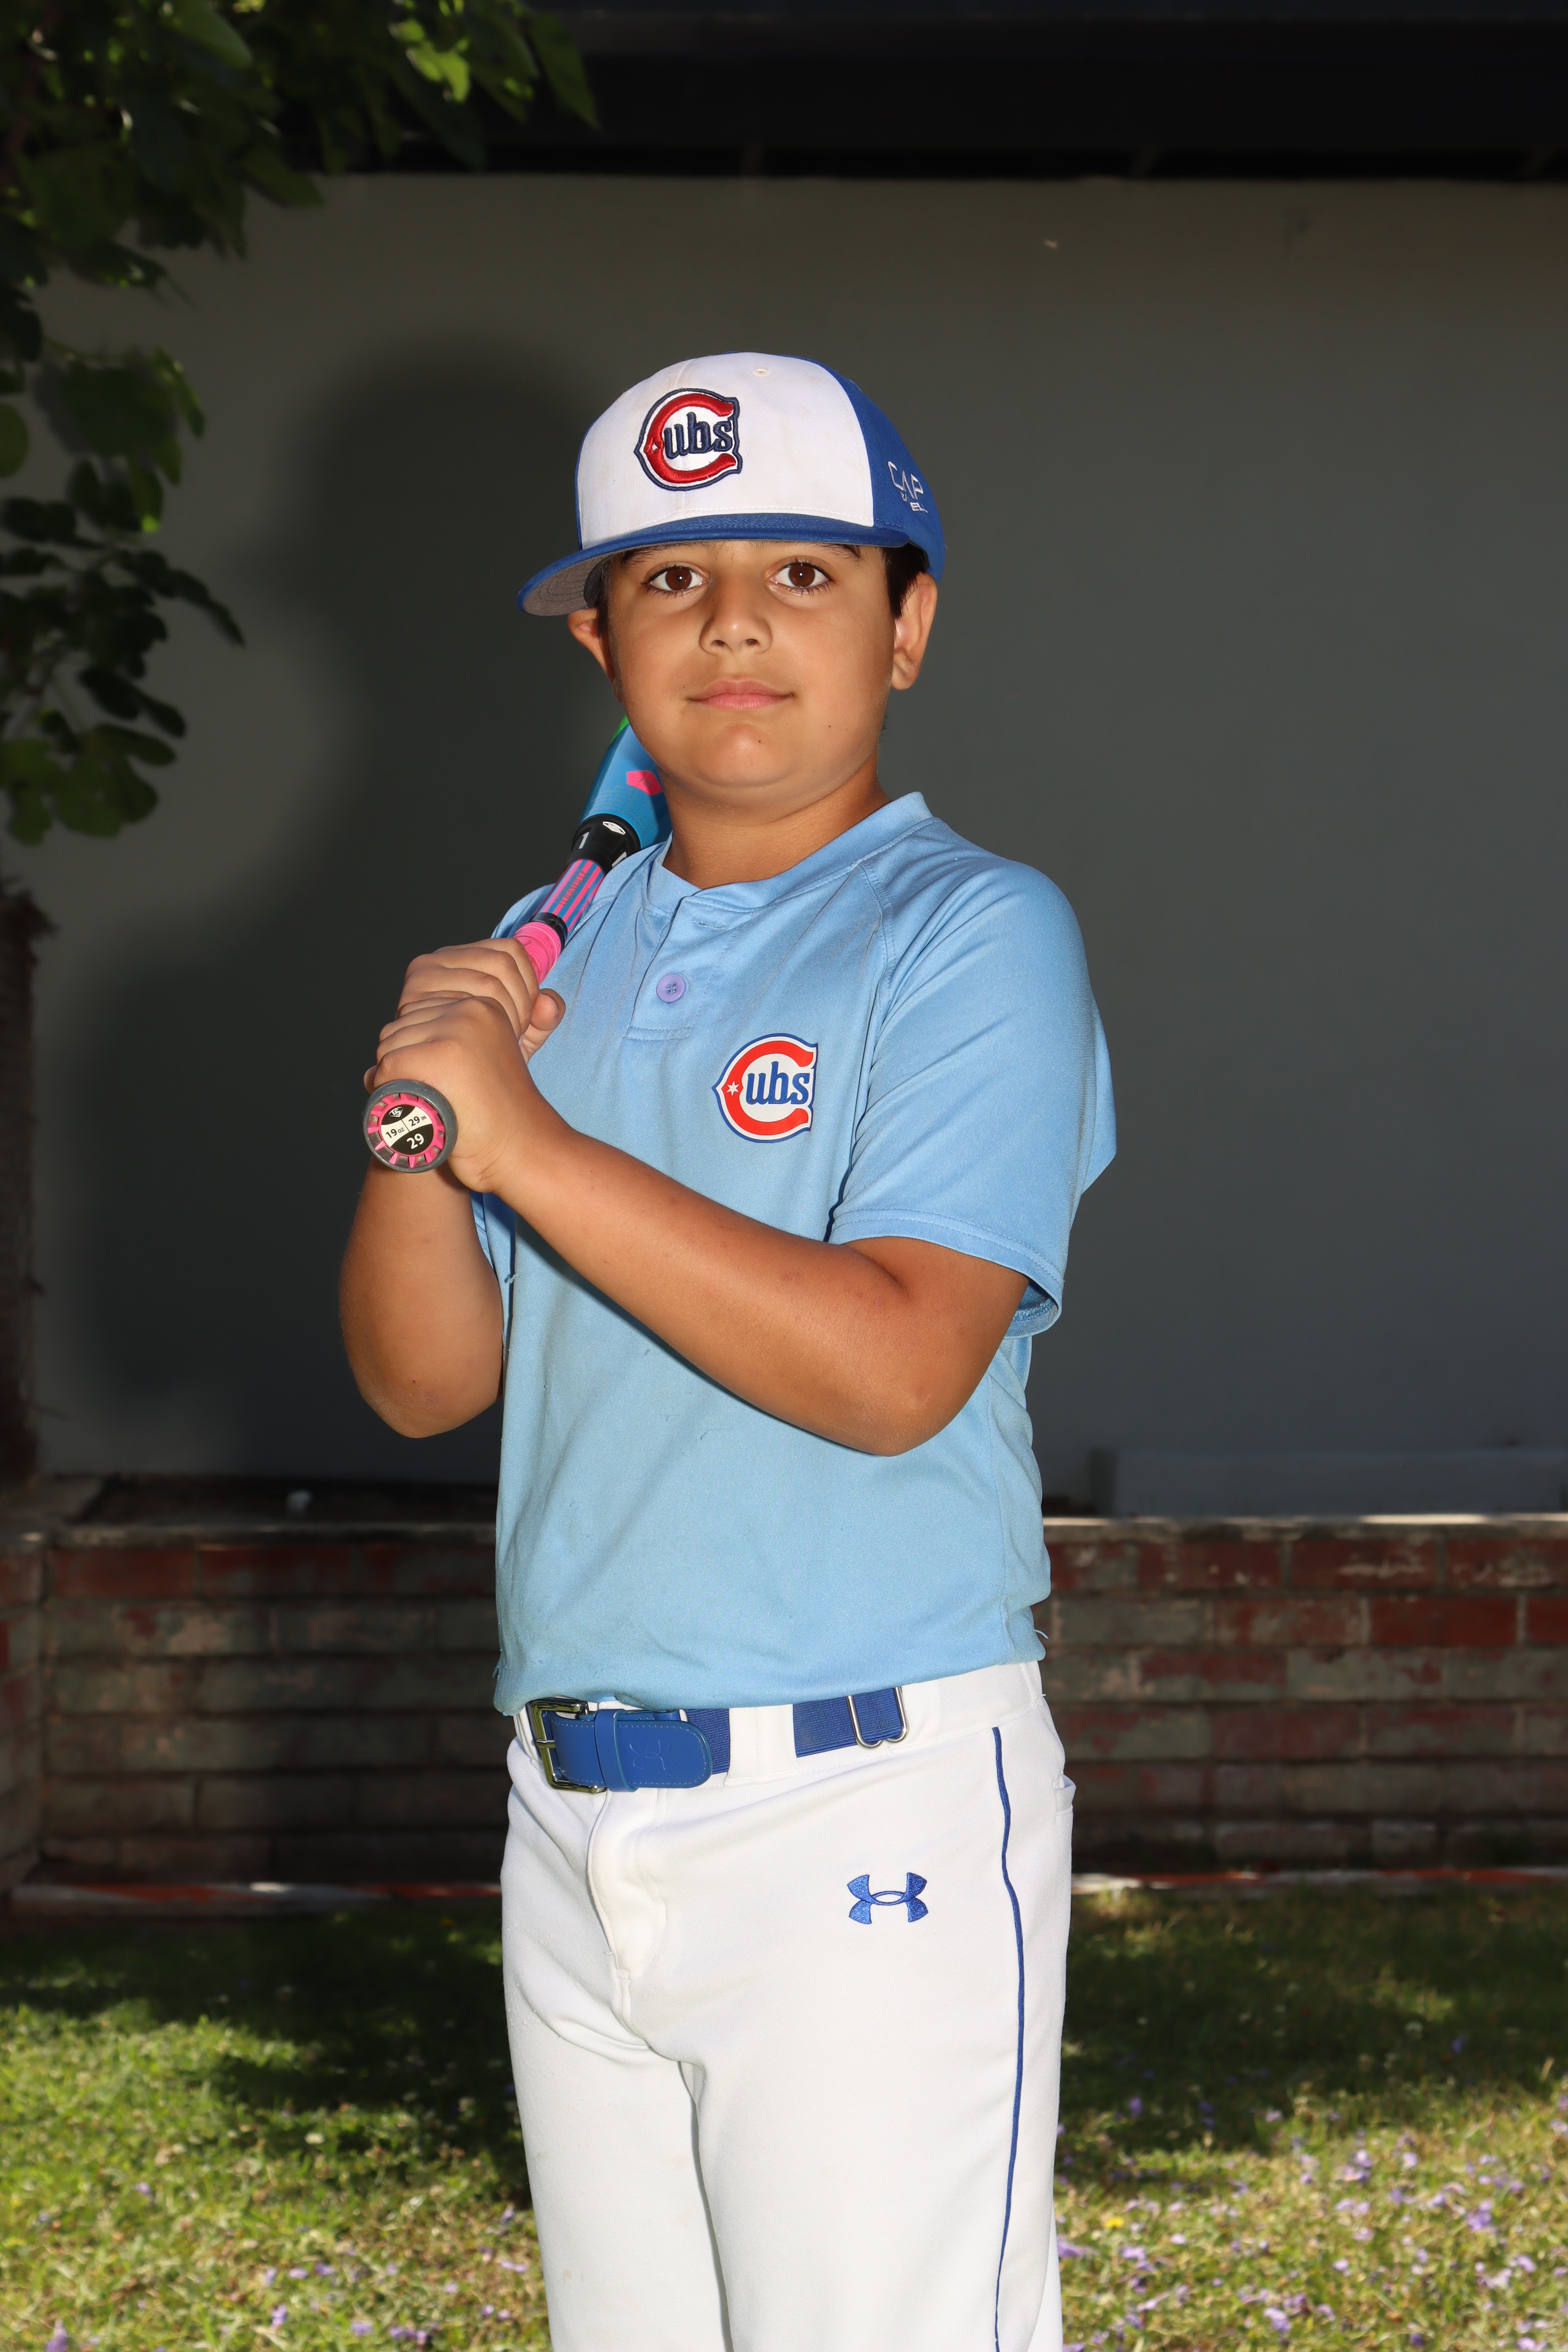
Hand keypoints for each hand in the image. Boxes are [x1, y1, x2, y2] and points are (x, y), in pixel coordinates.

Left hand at [365, 937, 565, 1193]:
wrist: (521, 1149)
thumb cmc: (500, 1117)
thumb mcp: (487, 1064)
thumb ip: (452, 1044)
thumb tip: (392, 1051)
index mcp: (484, 1006)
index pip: (418, 1014)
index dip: (418, 1052)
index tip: (446, 1081)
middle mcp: (471, 1010)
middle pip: (400, 1026)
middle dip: (405, 1063)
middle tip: (436, 1095)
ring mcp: (456, 1030)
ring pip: (390, 1045)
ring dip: (397, 1078)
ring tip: (429, 1101)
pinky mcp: (440, 1053)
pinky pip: (388, 1065)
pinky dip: (390, 1091)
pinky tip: (417, 1107)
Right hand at [394, 935, 561, 1059]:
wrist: (444, 1088)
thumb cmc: (483, 1055)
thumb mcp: (522, 1034)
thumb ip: (545, 1017)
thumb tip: (549, 1003)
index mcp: (463, 956)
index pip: (511, 950)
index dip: (529, 984)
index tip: (527, 1019)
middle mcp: (439, 958)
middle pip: (503, 963)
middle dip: (520, 1003)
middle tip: (515, 1035)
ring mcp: (423, 976)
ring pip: (489, 982)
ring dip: (505, 1017)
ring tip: (499, 1043)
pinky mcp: (412, 999)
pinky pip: (465, 1003)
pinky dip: (483, 1027)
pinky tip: (479, 1046)